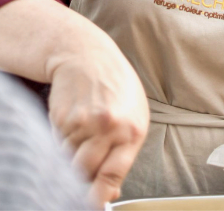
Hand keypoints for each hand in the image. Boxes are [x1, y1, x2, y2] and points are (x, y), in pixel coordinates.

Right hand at [46, 35, 148, 204]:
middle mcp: (108, 129)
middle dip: (82, 179)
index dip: (99, 197)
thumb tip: (109, 192)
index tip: (92, 206)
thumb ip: (123, 154)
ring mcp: (83, 124)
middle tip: (84, 171)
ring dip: (71, 160)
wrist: (89, 58)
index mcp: (132, 131)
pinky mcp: (61, 120)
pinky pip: (57, 147)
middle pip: (85, 174)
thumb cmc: (118, 89)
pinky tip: (73, 126)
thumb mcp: (134, 117)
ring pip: (68, 163)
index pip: (112, 175)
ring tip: (83, 138)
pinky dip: (62, 145)